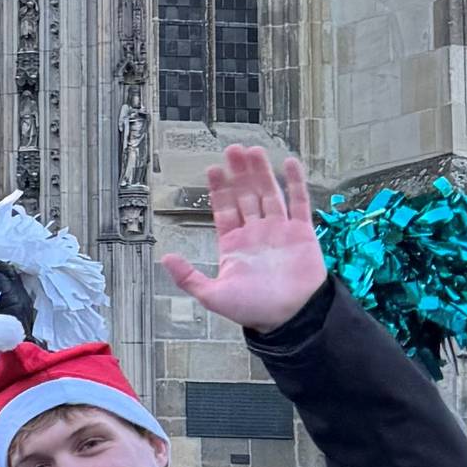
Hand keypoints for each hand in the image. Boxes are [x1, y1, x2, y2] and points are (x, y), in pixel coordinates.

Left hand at [160, 146, 324, 333]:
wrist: (290, 316)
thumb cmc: (253, 310)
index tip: (212, 170)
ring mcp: (279, 230)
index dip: (218, 189)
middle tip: (231, 150)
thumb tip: (165, 258)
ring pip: (268, 193)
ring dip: (260, 172)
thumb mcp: (211, 294)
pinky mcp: (302, 232)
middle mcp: (256, 233)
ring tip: (252, 151)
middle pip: (245, 195)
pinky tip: (288, 164)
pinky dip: (295, 182)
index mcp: (234, 244)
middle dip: (238, 173)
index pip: (224, 209)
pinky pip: (299, 202)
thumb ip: (187, 276)